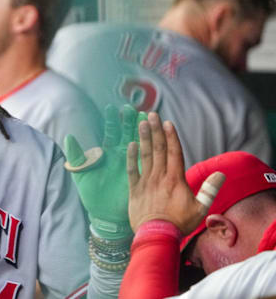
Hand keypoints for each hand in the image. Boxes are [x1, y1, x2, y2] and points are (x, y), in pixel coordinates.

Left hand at [64, 104, 146, 238]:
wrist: (104, 215)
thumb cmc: (91, 193)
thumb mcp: (81, 173)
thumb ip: (76, 156)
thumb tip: (68, 137)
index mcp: (107, 152)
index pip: (110, 132)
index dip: (112, 120)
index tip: (112, 107)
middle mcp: (121, 155)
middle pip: (127, 133)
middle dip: (129, 120)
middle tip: (132, 108)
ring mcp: (132, 164)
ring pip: (139, 143)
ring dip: (142, 131)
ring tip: (146, 117)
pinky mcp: (141, 175)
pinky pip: (146, 161)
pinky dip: (149, 151)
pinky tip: (152, 141)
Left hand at [126, 112, 224, 234]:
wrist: (156, 236)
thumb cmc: (179, 223)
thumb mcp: (200, 208)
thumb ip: (210, 190)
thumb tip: (221, 174)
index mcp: (175, 179)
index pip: (174, 152)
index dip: (171, 136)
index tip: (168, 123)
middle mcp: (160, 177)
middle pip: (158, 149)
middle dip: (155, 130)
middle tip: (151, 114)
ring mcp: (145, 182)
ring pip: (145, 155)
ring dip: (143, 138)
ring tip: (141, 123)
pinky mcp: (134, 189)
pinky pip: (131, 170)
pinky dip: (131, 157)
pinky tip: (130, 144)